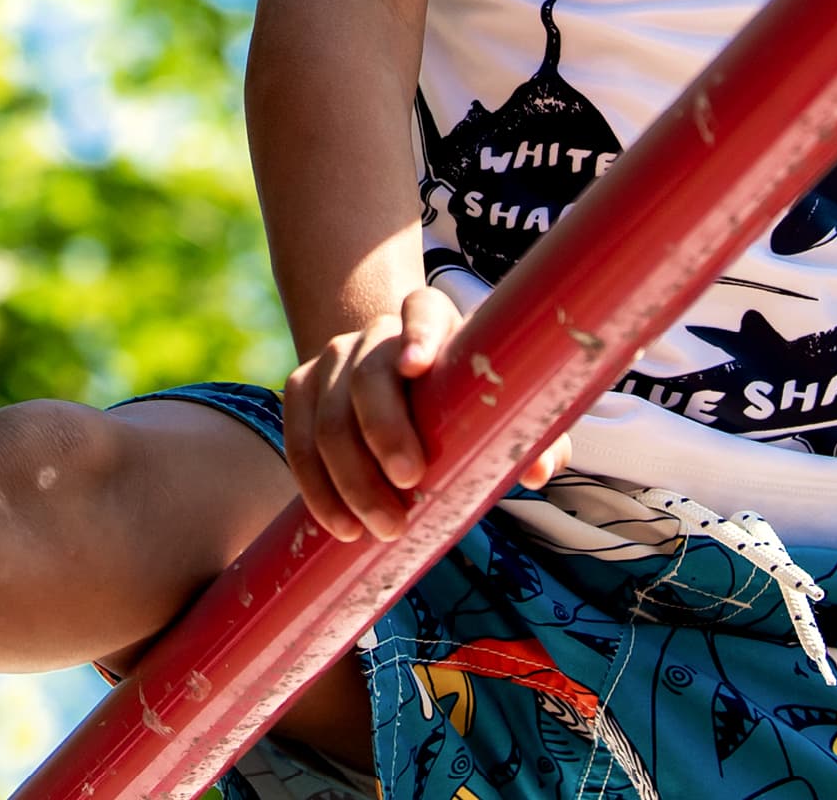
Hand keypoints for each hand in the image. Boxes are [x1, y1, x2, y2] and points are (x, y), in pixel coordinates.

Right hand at [281, 285, 570, 542]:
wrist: (402, 393)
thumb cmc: (465, 405)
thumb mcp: (504, 414)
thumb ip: (532, 438)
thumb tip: (538, 472)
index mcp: (434, 323)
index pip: (422, 310)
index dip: (418, 333)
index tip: (418, 365)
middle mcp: (377, 334)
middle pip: (368, 375)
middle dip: (384, 431)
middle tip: (409, 484)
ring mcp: (333, 359)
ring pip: (328, 416)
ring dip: (350, 478)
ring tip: (381, 527)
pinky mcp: (303, 390)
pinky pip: (297, 439)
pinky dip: (316, 486)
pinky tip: (339, 523)